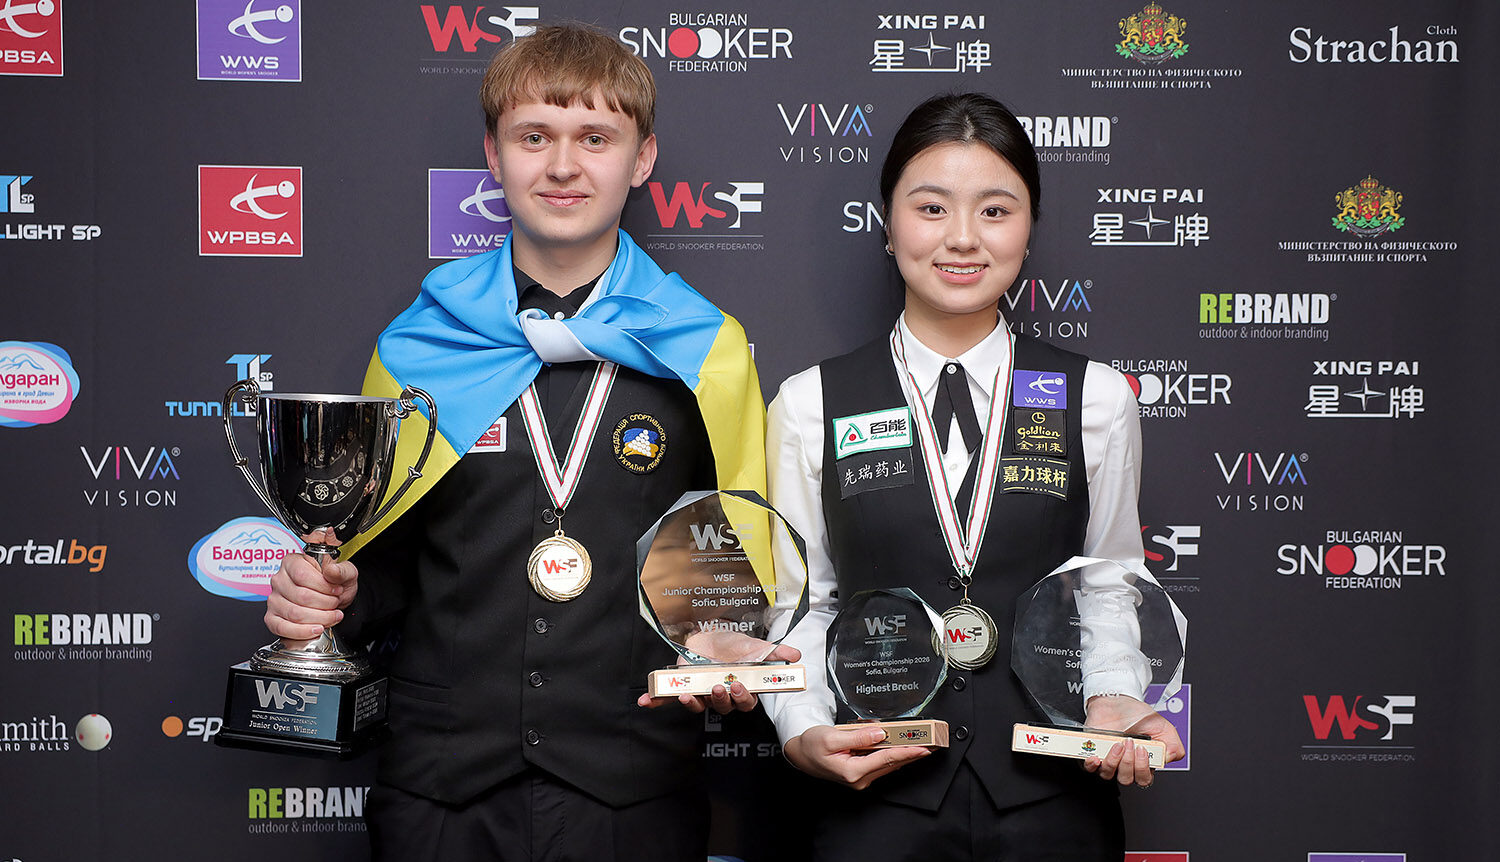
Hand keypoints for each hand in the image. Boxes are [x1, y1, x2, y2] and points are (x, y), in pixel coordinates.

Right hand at [264, 529, 358, 643]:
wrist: (333, 599)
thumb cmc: (335, 584)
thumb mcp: (345, 573)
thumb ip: (341, 570)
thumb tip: (331, 570)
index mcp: (292, 562)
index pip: (303, 575)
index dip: (323, 587)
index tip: (337, 591)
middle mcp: (279, 580)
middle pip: (301, 596)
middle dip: (325, 604)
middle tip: (336, 604)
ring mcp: (274, 599)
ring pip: (294, 614)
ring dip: (319, 618)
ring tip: (331, 616)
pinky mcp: (272, 617)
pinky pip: (282, 628)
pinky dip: (302, 632)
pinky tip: (317, 629)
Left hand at [636, 644, 800, 714]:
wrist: (711, 635)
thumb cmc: (734, 646)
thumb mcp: (755, 646)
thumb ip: (775, 653)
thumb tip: (795, 656)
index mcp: (739, 689)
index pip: (744, 703)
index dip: (741, 698)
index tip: (738, 686)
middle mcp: (720, 695)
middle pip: (722, 707)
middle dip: (719, 699)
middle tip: (717, 687)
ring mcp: (700, 693)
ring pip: (698, 706)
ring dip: (692, 703)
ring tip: (688, 694)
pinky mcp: (681, 687)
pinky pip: (668, 699)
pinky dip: (656, 700)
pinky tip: (645, 701)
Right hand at [783, 724, 931, 789]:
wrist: (800, 753)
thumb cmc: (811, 745)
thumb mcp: (831, 737)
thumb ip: (858, 736)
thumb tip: (879, 734)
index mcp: (852, 771)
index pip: (886, 759)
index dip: (907, 752)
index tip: (923, 747)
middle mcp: (859, 779)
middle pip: (892, 764)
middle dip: (913, 754)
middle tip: (932, 745)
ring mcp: (861, 778)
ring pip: (889, 765)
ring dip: (906, 755)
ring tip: (923, 745)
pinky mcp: (861, 774)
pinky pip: (882, 764)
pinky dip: (895, 756)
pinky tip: (905, 749)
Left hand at [1080, 695, 1184, 787]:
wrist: (1118, 699)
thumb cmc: (1138, 714)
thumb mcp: (1163, 727)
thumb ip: (1173, 746)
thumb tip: (1167, 759)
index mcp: (1143, 762)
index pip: (1144, 779)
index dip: (1143, 769)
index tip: (1142, 749)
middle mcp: (1125, 763)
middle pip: (1126, 779)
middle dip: (1129, 762)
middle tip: (1130, 743)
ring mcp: (1108, 758)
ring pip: (1108, 774)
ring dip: (1113, 761)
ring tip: (1117, 743)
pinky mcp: (1093, 751)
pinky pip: (1089, 768)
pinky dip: (1092, 765)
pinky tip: (1096, 757)